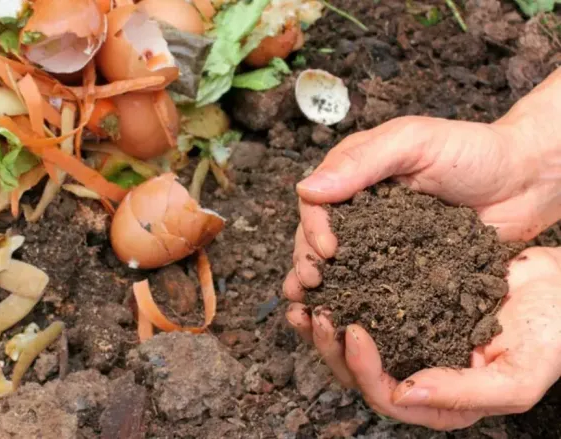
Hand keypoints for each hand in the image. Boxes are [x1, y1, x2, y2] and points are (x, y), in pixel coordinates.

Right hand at [284, 113, 560, 305]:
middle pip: (318, 238)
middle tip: (312, 285)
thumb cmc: (473, 151)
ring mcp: (381, 241)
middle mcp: (361, 210)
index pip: (316, 203)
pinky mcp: (404, 268)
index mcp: (354, 175)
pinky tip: (347, 320)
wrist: (527, 181)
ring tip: (315, 310)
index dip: (312, 227)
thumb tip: (306, 189)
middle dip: (308, 262)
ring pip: (340, 266)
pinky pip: (375, 285)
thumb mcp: (414, 143)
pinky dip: (357, 302)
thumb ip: (362, 162)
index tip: (327, 250)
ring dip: (324, 288)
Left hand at [285, 247, 560, 429]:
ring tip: (304, 297)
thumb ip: (464, 393)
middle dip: (329, 346)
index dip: (363, 369)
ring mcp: (409, 337)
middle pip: (358, 372)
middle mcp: (418, 372)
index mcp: (440, 400)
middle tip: (315, 312)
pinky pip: (364, 302)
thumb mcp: (518, 376)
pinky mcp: (404, 304)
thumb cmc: (551, 335)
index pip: (387, 397)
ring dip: (324, 323)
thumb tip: (404, 393)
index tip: (352, 330)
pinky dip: (342, 291)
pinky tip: (327, 273)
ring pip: (352, 341)